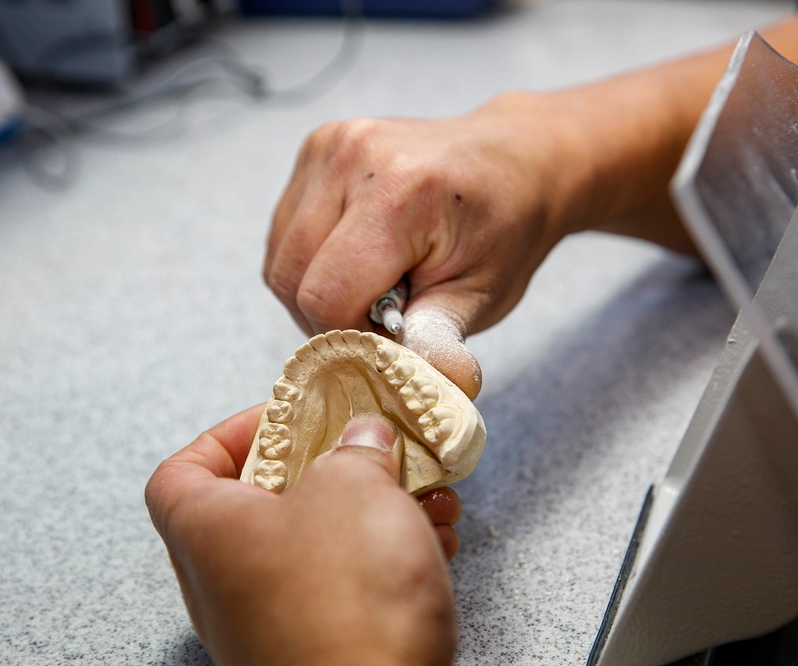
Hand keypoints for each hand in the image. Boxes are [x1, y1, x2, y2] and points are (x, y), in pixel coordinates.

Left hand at [145, 406, 460, 665]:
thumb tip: (364, 437)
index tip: (284, 418)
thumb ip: (355, 447)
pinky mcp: (319, 647)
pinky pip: (347, 586)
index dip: (228, 434)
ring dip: (375, 510)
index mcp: (208, 530)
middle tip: (371, 451)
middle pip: (266, 501)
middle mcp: (227, 580)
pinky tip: (434, 540)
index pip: (181, 470)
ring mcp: (271, 620)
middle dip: (332, 468)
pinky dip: (386, 556)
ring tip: (426, 494)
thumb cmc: (342, 599)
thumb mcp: (353, 486)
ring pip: (319, 543)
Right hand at [263, 98, 586, 398]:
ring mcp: (329, 144)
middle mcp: (353, 155)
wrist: (517, 161)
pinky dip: (310, 261)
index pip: (327, 295)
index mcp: (402, 191)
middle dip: (329, 315)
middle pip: (291, 277)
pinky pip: (285, 232)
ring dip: (315, 289)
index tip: (391, 338)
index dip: (351, 334)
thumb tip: (424, 389)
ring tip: (373, 284)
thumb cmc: (504, 228)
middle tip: (382, 315)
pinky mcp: (316, 147)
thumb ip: (439, 342)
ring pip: (281, 257)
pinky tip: (357, 257)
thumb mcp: (482, 295)